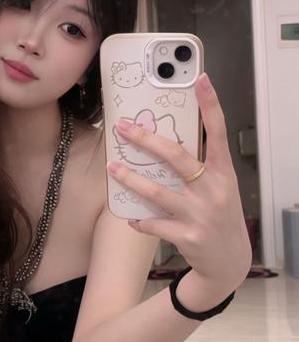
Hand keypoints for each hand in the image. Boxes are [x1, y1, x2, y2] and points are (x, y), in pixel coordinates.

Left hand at [106, 72, 251, 287]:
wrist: (228, 262)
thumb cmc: (219, 216)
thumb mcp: (219, 188)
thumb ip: (199, 167)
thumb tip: (163, 143)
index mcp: (222, 172)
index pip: (217, 132)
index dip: (210, 105)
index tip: (200, 79)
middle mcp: (213, 190)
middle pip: (176, 157)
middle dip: (146, 139)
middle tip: (123, 126)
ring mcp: (200, 214)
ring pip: (157, 191)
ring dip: (131, 179)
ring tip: (113, 167)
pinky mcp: (187, 236)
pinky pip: (153, 223)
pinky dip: (139, 219)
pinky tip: (131, 217)